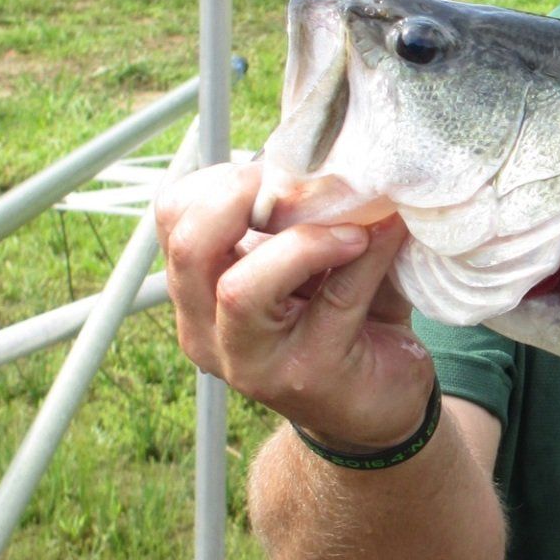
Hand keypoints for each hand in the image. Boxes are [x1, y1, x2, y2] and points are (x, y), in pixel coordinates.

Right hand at [154, 161, 435, 450]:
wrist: (379, 405)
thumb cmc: (342, 321)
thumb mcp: (310, 262)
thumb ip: (304, 214)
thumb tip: (336, 154)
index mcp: (197, 292)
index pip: (173, 220)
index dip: (218, 180)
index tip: (272, 167)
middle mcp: (207, 331)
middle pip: (189, 248)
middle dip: (238, 199)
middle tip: (293, 182)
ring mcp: (251, 362)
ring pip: (241, 289)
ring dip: (302, 241)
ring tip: (352, 227)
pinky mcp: (307, 377)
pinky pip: (331, 303)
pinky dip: (364, 259)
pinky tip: (386, 236)